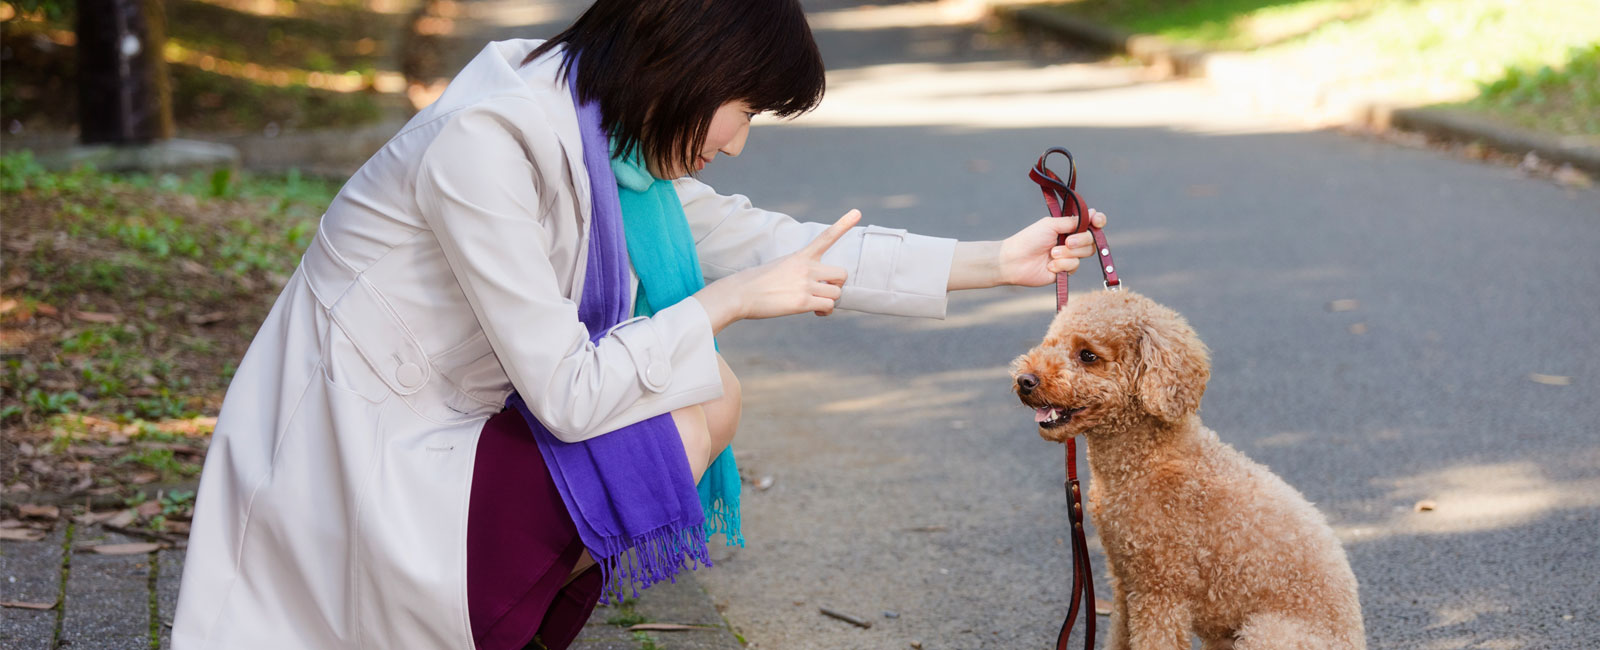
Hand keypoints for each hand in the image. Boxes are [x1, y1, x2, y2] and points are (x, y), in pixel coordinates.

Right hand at [694, 210, 857, 330]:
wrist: (740, 294)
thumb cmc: (756, 282)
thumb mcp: (779, 265)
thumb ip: (798, 270)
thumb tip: (811, 287)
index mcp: (801, 256)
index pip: (826, 237)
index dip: (844, 224)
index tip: (858, 212)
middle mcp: (806, 268)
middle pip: (842, 274)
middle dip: (837, 284)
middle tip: (824, 290)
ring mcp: (805, 284)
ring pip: (836, 293)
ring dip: (829, 300)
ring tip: (817, 304)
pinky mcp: (803, 302)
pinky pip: (828, 306)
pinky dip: (825, 311)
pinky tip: (816, 312)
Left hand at [997, 209, 1106, 286]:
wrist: (1015, 261)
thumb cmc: (1029, 239)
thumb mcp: (1051, 225)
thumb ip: (1072, 221)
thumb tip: (1092, 213)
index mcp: (1069, 227)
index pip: (1092, 223)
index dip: (1098, 221)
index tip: (1097, 221)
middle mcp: (1072, 241)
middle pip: (1092, 239)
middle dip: (1081, 240)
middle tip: (1067, 242)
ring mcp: (1070, 256)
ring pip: (1086, 253)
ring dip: (1068, 253)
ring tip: (1051, 253)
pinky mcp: (1066, 270)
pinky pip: (1075, 266)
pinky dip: (1062, 265)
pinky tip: (1049, 265)